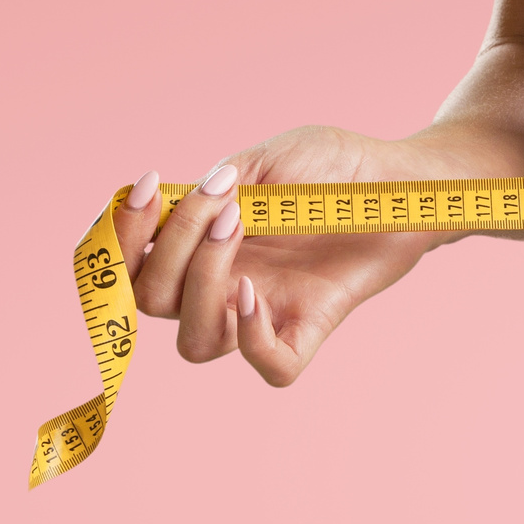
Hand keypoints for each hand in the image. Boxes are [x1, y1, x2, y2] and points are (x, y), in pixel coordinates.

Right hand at [112, 125, 458, 386]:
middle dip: (169, 248)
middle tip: (221, 202)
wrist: (404, 182)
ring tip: (238, 226)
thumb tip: (188, 198)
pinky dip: (253, 339)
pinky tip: (256, 294)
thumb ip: (225, 180)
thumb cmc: (335, 167)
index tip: (143, 188)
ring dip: (201, 284)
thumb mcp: (272, 157)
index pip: (130, 265)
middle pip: (153, 301)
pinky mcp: (309, 329)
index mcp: (198, 246)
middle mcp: (221, 285)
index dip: (120, 238)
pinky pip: (270, 366)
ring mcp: (263, 312)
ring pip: (195, 341)